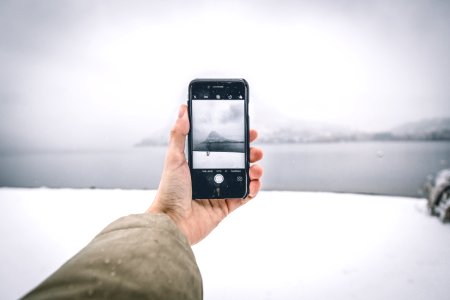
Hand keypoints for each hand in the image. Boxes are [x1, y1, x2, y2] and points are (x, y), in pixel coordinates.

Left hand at [148, 104, 262, 244]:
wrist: (172, 222)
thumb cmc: (169, 191)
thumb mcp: (174, 158)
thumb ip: (179, 134)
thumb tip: (183, 110)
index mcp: (200, 163)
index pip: (223, 147)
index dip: (237, 139)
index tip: (248, 131)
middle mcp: (211, 176)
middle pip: (237, 161)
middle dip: (250, 153)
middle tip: (256, 150)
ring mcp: (220, 191)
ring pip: (244, 177)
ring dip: (255, 170)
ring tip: (255, 168)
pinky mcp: (226, 206)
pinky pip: (245, 196)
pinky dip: (253, 189)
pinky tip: (254, 183)